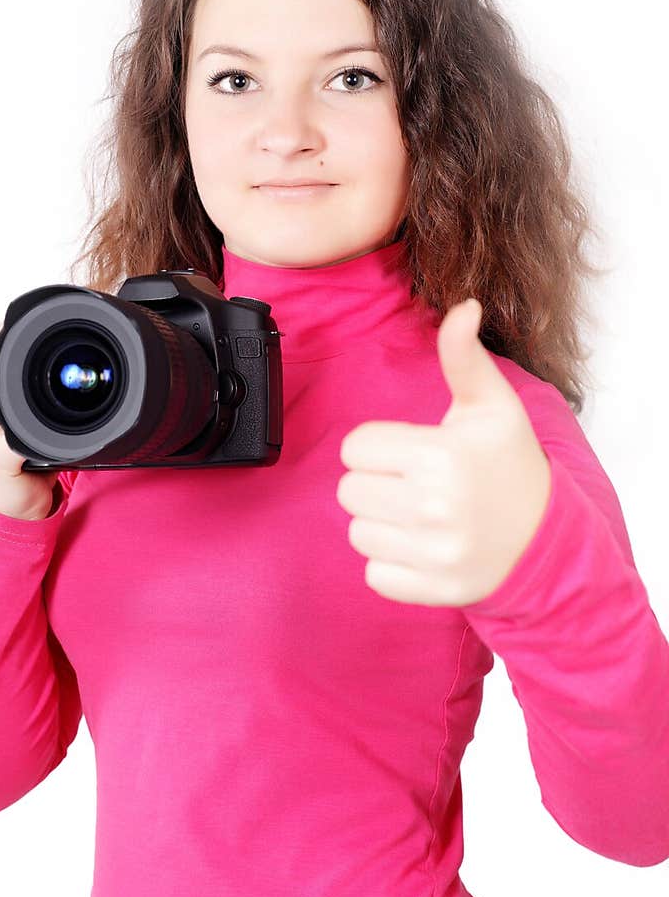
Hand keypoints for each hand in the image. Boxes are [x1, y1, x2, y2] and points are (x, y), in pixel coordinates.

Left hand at [336, 298, 551, 606]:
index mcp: (442, 456)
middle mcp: (436, 507)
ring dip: (381, 524)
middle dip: (377, 484)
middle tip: (414, 485)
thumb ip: (465, 357)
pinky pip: (373, 574)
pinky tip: (423, 547)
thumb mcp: (492, 406)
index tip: (412, 453)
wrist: (547, 539)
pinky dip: (391, 563)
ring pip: (357, 532)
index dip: (380, 447)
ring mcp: (434, 553)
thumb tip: (464, 306)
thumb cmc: (510, 465)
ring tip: (419, 516)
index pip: (357, 448)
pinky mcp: (432, 590)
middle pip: (350, 490)